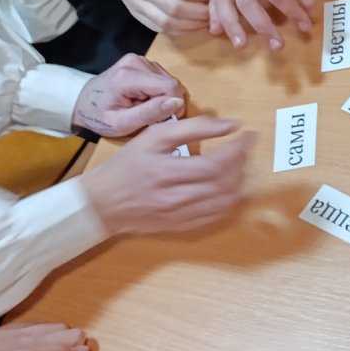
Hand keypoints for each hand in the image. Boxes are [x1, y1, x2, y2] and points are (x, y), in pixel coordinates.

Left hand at [72, 54, 186, 136]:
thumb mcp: (121, 124)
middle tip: (150, 115)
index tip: (164, 119)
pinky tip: (143, 98)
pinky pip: (161, 77)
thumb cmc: (99, 117)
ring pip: (168, 79)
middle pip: (170, 82)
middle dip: (167, 101)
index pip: (170, 86)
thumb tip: (177, 103)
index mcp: (128, 77)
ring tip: (143, 106)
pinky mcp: (140, 60)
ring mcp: (138, 59)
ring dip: (162, 96)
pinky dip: (157, 90)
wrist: (81, 103)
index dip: (174, 105)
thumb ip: (149, 114)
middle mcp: (135, 62)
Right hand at [80, 116, 251, 235]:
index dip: (239, 150)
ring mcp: (179, 215)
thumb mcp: (153, 137)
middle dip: (243, 163)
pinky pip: (216, 216)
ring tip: (241, 166)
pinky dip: (230, 200)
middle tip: (245, 149)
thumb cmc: (126, 167)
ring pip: (225, 202)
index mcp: (167, 171)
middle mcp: (175, 197)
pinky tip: (230, 187)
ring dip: (240, 182)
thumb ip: (193, 128)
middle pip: (224, 183)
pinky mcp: (181, 226)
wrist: (102, 203)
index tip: (248, 136)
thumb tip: (230, 124)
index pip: (217, 163)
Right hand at [101, 0, 213, 33]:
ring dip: (193, 25)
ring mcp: (137, 3)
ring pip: (168, 23)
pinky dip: (180, 30)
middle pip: (177, 9)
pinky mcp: (136, 15)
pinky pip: (161, 29)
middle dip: (201, 13)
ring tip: (207, 19)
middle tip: (214, 10)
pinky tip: (192, 24)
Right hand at [211, 0, 314, 49]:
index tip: (305, 26)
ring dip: (232, 26)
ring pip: (223, 2)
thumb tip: (308, 8)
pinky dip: (212, 16)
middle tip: (278, 46)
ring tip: (241, 46)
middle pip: (247, 0)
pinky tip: (215, 31)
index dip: (291, 10)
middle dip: (262, 26)